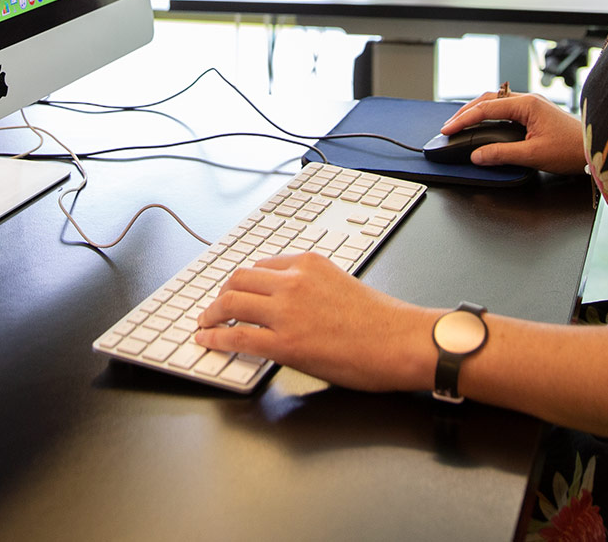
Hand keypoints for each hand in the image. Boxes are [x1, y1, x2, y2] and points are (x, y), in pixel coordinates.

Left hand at [192, 253, 437, 390]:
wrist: (403, 342)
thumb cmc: (384, 322)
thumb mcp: (342, 284)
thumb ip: (312, 286)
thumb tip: (290, 303)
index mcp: (309, 263)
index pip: (261, 265)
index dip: (242, 282)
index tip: (234, 291)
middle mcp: (294, 282)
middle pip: (239, 279)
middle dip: (221, 294)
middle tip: (213, 307)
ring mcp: (288, 312)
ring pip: (232, 302)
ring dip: (212, 313)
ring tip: (204, 323)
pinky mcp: (286, 343)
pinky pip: (238, 336)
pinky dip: (216, 338)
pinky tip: (208, 341)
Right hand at [441, 88, 585, 173]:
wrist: (596, 150)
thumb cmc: (572, 149)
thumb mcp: (533, 155)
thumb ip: (502, 154)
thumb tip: (478, 156)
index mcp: (526, 104)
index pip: (485, 109)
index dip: (463, 120)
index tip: (448, 130)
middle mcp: (528, 100)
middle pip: (488, 100)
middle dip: (465, 111)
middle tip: (449, 125)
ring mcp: (532, 105)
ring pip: (496, 102)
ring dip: (477, 111)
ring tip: (461, 123)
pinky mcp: (536, 113)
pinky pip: (506, 109)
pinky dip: (490, 115)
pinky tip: (485, 124)